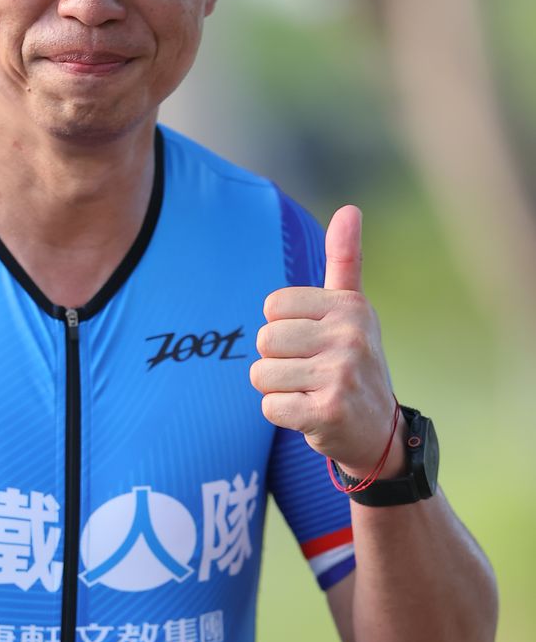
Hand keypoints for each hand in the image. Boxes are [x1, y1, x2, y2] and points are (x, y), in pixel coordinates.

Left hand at [250, 205, 403, 477]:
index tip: (314, 343)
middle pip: (265, 340)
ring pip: (261, 375)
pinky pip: (269, 407)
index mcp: (350, 306)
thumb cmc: (353, 363)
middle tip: (310, 373)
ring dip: (279, 390)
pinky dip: (283, 415)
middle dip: (278, 361)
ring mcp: (341, 375)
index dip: (284, 328)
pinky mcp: (327, 412)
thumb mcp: (353, 311)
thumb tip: (349, 209)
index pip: (274, 306)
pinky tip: (311, 415)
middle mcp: (350, 336)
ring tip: (310, 393)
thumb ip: (346, 261)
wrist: (380, 432)